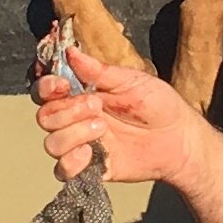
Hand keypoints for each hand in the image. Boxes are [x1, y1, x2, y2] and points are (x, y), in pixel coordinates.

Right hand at [35, 37, 212, 188]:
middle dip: (66, 110)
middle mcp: (75, 118)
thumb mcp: (131, 81)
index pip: (45, 88)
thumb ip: (98, 71)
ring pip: (51, 143)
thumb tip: (70, 51)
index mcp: (81, 92)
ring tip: (102, 127)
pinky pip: (62, 170)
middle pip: (44, 116)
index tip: (61, 84)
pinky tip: (91, 152)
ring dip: (73, 134)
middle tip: (96, 105)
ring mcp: (80, 143)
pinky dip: (71, 162)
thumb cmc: (158, 104)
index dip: (45, 85)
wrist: (179, 138)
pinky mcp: (89, 167)